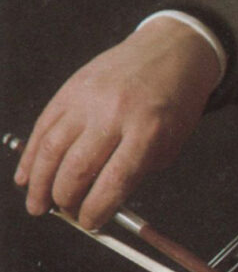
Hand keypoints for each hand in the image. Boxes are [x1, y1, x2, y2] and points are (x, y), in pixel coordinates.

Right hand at [14, 16, 221, 229]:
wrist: (173, 48)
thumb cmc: (175, 98)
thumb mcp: (172, 140)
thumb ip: (138, 171)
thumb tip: (102, 202)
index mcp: (147, 129)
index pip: (113, 183)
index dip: (96, 211)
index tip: (90, 223)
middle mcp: (115, 113)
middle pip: (76, 170)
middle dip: (66, 201)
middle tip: (66, 213)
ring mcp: (89, 98)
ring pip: (50, 150)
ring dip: (39, 185)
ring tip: (38, 206)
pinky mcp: (71, 88)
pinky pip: (43, 126)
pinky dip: (30, 156)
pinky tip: (27, 176)